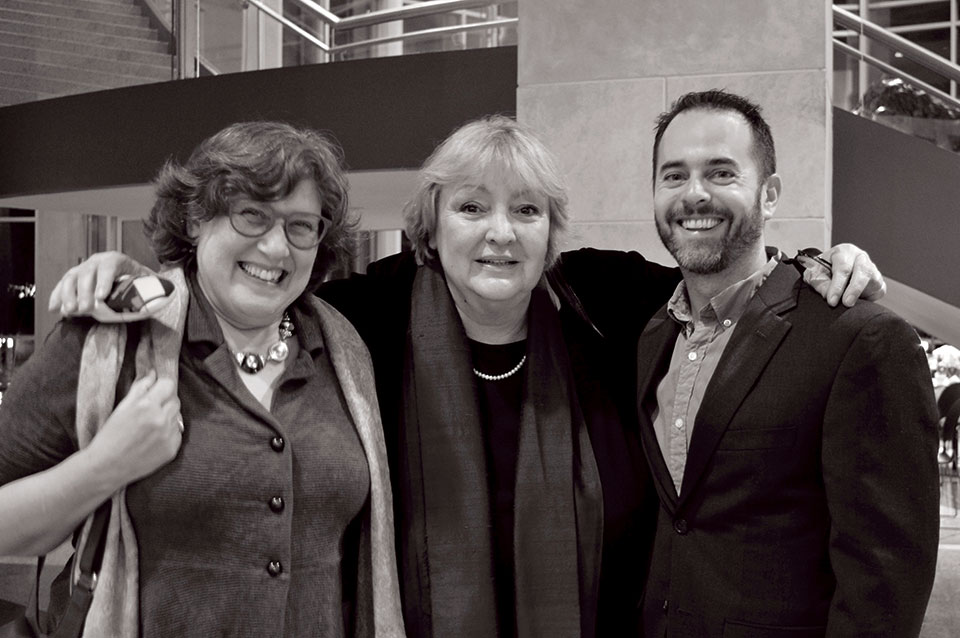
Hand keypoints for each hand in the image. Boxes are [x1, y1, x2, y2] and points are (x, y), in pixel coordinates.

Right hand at [49, 251, 153, 316]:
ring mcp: (83, 268)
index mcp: (116, 259)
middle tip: (86, 309)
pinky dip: (57, 297)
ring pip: (71, 278)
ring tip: (70, 311)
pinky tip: (54, 309)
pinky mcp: (72, 278)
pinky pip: (61, 286)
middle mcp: (97, 261)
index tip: (101, 296)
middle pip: (87, 273)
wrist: (125, 276)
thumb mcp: (148, 279)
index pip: (109, 266)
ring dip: (68, 295)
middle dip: (84, 292)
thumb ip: (156, 284)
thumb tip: (170, 292)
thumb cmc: (138, 279)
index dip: (104, 280)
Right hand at [84, 371, 181, 487]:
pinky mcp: (172, 449)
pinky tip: (153, 439)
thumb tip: (153, 374)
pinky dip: (169, 433)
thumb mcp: (121, 407)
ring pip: (177, 417)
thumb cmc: (110, 435)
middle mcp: (161, 419)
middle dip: (165, 402)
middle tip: (150, 411)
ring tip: (150, 427)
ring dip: (167, 418)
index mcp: (147, 405)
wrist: (107, 466)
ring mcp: (168, 435)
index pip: (168, 385)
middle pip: (175, 400)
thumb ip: (140, 388)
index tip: (157, 391)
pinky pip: (177, 434)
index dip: (162, 387)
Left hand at [805, 244, 885, 306]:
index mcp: (844, 252)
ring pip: (874, 280)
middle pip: (863, 271)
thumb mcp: (815, 274)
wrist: (829, 271)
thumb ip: (821, 283)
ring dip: (862, 294)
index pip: (843, 268)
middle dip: (855, 289)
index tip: (832, 301)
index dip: (837, 286)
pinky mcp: (878, 281)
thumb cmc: (822, 270)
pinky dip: (870, 298)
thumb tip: (828, 295)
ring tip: (849, 304)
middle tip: (846, 303)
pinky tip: (858, 301)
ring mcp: (872, 269)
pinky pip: (879, 290)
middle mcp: (860, 258)